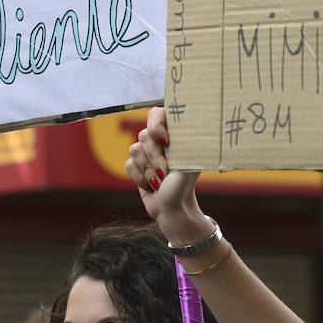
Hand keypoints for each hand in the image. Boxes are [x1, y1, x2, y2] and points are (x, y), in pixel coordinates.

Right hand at [125, 106, 207, 240]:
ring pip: (133, 150)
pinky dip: (140, 178)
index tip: (165, 141)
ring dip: (148, 170)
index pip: (157, 113)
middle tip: (166, 172)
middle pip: (143, 135)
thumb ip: (185, 141)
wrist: (173, 209)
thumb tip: (194, 122)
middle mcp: (160, 139)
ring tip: (160, 181)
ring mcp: (147, 152)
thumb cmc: (185, 185)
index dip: (156, 125)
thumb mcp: (190, 160)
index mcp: (175, 133)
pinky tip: (151, 186)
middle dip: (154, 157)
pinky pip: (128, 164)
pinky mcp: (137, 165)